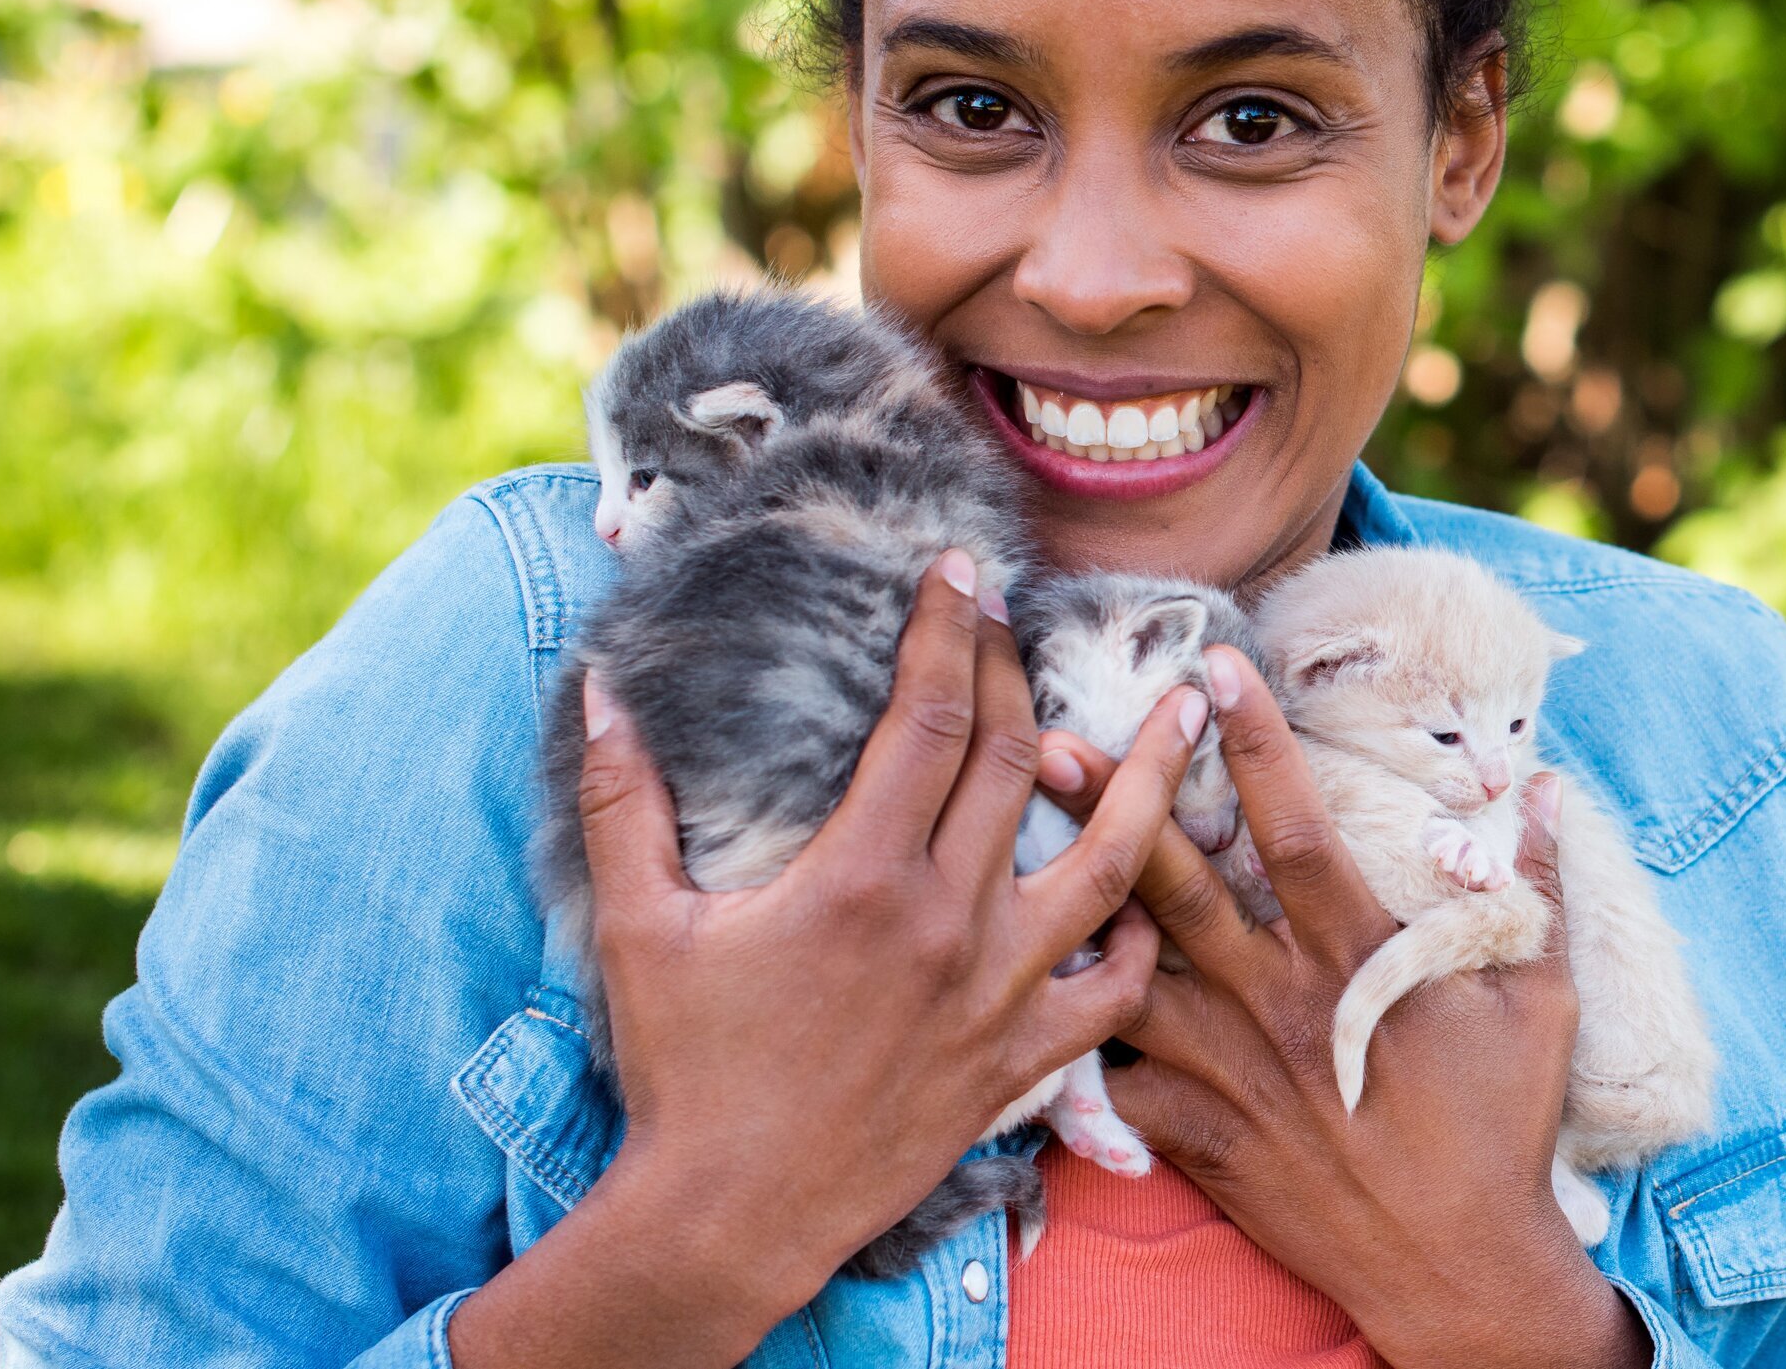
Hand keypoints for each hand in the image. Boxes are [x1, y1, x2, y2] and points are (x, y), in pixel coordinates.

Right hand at [451, 552, 1203, 1368]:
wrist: (729, 1215)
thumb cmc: (682, 1070)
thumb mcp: (637, 926)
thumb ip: (622, 800)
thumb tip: (595, 690)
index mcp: (860, 875)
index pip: (927, 718)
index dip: (950, 631)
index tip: (963, 570)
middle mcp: (946, 921)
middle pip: (1013, 761)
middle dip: (1021, 671)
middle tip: (1023, 612)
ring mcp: (996, 992)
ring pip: (1109, 865)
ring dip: (1153, 779)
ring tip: (1191, 713)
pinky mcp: (1020, 1061)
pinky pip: (1112, 994)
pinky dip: (1142, 941)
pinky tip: (1155, 898)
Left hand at [1042, 649, 1645, 1368]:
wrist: (1457, 1272)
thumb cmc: (1501, 1129)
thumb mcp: (1539, 1001)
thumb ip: (1534, 889)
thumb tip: (1549, 790)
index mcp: (1358, 958)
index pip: (1294, 824)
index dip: (1255, 740)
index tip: (1216, 666)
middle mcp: (1278, 1004)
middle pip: (1176, 886)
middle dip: (1112, 805)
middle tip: (1049, 736)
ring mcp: (1229, 1074)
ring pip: (1127, 972)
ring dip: (1071, 908)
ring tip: (1006, 852)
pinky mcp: (1198, 1140)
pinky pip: (1117, 1083)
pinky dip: (1074, 1042)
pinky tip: (1025, 998)